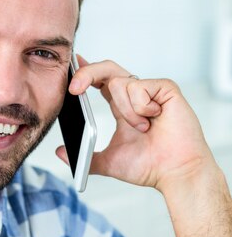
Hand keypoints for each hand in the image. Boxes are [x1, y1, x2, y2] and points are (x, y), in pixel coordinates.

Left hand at [56, 58, 214, 192]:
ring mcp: (151, 90)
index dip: (85, 71)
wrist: (176, 173)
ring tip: (142, 128)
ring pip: (119, 83)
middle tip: (74, 89)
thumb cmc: (150, 166)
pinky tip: (155, 118)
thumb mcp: (109, 161)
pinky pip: (138, 87)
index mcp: (122, 106)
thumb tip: (60, 153)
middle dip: (87, 73)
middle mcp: (135, 94)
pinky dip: (141, 107)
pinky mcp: (165, 88)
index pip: (100, 80)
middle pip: (106, 68)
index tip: (72, 63)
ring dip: (125, 111)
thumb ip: (85, 157)